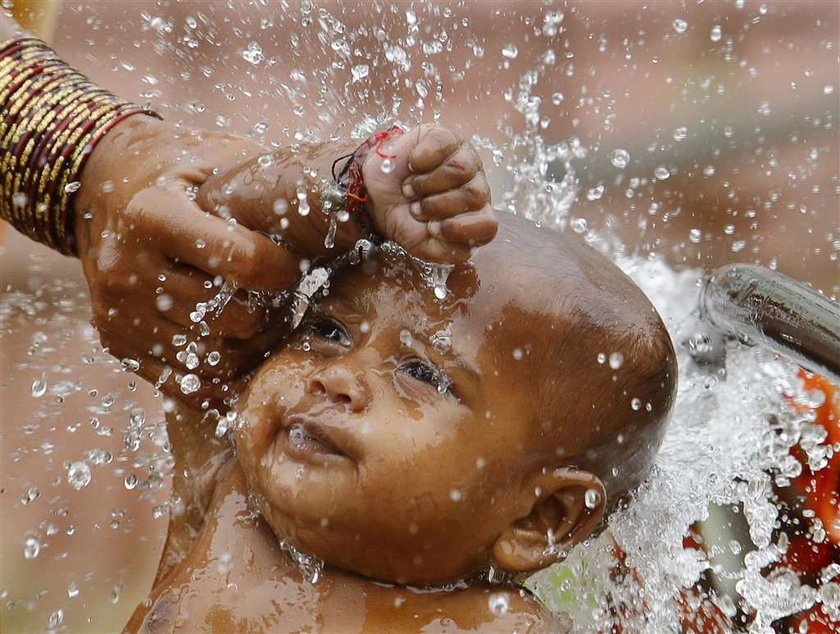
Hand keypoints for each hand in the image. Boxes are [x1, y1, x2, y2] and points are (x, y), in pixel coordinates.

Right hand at [74, 116, 298, 408]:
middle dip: (274, 312)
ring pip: (215, 358)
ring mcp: (118, 313)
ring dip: (255, 345)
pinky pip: (189, 384)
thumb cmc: (181, 170)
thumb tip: (335, 217)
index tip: (295, 264)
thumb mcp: (219, 156)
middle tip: (287, 296)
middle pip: (234, 319)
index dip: (285, 270)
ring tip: (267, 316)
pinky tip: (242, 344)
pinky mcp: (119, 344)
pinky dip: (226, 372)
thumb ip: (262, 190)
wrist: (105, 185)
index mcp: (152, 214)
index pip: (244, 262)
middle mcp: (126, 268)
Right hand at [362, 125, 496, 262]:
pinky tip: (412, 165)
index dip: (459, 228)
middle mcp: (476, 186)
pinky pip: (444, 143)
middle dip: (437, 205)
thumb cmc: (402, 218)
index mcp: (475, 216)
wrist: (373, 196)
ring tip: (411, 188)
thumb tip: (467, 247)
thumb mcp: (421, 245)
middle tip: (416, 207)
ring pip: (462, 169)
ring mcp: (465, 159)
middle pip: (475, 194)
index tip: (431, 228)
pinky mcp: (446, 138)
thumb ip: (446, 252)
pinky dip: (422, 158)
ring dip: (427, 183)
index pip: (488, 225)